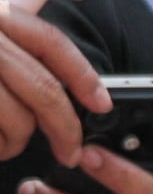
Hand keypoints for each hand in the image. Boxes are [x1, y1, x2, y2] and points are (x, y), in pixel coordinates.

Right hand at [0, 6, 104, 166]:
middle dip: (65, 128)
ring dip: (17, 142)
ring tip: (5, 144)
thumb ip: (12, 52)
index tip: (101, 104)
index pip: (50, 43)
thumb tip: (65, 93)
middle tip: (70, 151)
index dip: (83, 76)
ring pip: (16, 120)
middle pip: (42, 89)